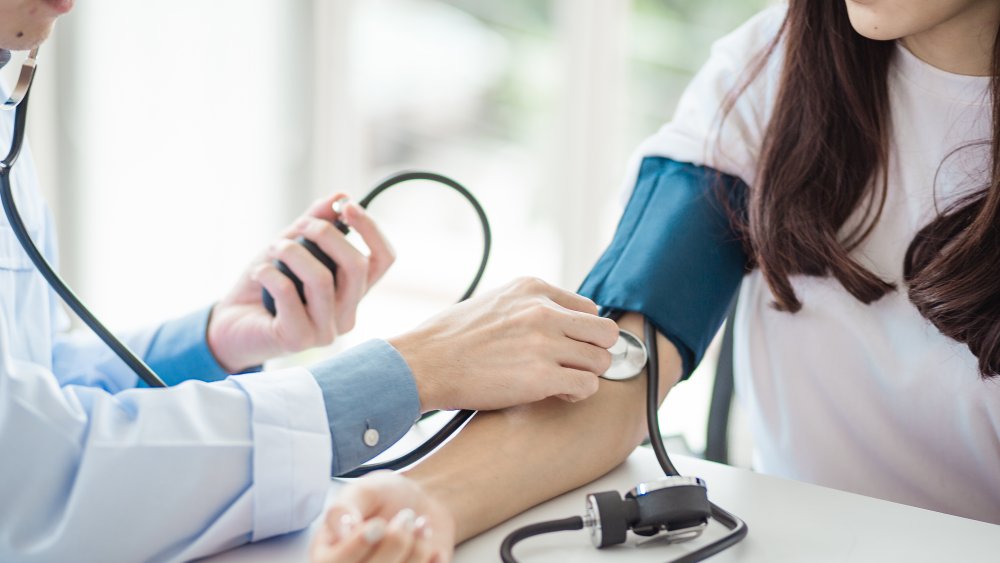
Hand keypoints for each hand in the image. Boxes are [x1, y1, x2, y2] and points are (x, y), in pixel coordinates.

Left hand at [207, 194, 395, 371]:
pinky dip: (270, 273)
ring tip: (274, 248)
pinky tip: (259, 272)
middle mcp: (346, 314)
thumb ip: (315, 223)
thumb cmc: (264, 286)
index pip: (383, 260)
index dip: (371, 229)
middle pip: (358, 267)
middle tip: (301, 225)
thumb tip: (340, 196)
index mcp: (352, 292)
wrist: (229, 323)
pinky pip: (288, 294)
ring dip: (293, 252)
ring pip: (322, 280)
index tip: (346, 206)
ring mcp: (326, 331)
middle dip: (327, 234)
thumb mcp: (291, 246)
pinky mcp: (299, 339)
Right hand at [310, 472, 454, 562]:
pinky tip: (432, 546)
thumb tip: (342, 530)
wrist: (419, 503)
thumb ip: (344, 508)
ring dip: (417, 548)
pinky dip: (432, 561)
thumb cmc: (384, 497)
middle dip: (395, 542)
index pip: (331, 562)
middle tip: (406, 516)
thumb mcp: (362, 492)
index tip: (378, 524)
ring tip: (421, 523)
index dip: (357, 545)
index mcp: (328, 552)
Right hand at [389, 277, 618, 411]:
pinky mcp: (542, 377)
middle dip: (594, 352)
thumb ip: (528, 306)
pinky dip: (577, 394)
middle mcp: (543, 311)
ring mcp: (544, 343)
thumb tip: (557, 321)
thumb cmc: (450, 339)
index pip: (589, 308)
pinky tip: (556, 394)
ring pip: (601, 360)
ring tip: (561, 382)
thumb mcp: (494, 302)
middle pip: (605, 332)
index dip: (581, 332)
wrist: (423, 363)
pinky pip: (588, 386)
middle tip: (573, 366)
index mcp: (532, 288)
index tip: (568, 346)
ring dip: (586, 375)